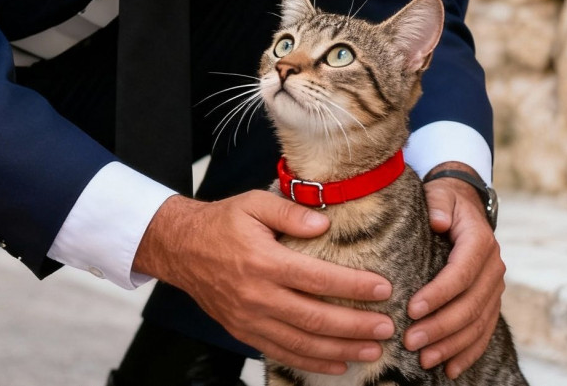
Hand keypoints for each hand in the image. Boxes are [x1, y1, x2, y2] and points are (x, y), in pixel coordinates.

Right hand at [133, 191, 394, 374]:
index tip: (383, 288)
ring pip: (302, 342)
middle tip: (386, 328)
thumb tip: (323, 224)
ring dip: (341, 350)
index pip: (317, 278)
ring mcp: (249, 318)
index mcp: (263, 261)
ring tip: (373, 351)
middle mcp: (257, 295)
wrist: (180, 248)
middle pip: (315, 317)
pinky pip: (282, 352)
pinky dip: (312, 362)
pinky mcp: (243, 331)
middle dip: (356, 326)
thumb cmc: (221, 222)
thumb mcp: (253, 203)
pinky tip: (338, 364)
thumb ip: (290, 212)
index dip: (353, 286)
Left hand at [404, 170, 505, 378]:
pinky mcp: (490, 302)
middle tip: (411, 341)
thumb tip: (438, 222)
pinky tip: (450, 368)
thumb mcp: (440, 194)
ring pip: (477, 323)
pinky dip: (468, 352)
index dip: (439, 293)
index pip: (461, 273)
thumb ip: (438, 205)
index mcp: (480, 242)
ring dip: (452, 345)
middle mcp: (493, 267)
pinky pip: (483, 331)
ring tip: (426, 359)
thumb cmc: (445, 202)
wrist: (465, 206)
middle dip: (440, 326)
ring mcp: (494, 288)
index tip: (412, 309)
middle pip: (470, 304)